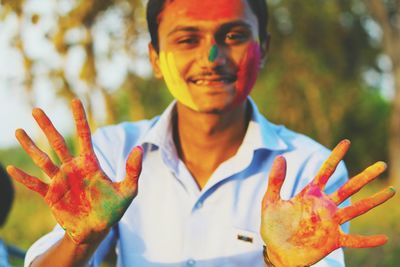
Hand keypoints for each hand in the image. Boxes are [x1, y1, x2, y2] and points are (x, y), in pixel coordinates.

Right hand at [7, 99, 142, 243]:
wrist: (96, 229)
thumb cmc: (113, 209)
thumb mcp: (127, 190)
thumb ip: (133, 170)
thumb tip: (140, 148)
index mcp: (90, 163)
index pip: (84, 135)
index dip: (79, 118)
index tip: (75, 100)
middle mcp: (72, 168)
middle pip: (58, 142)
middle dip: (47, 126)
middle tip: (36, 109)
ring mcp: (60, 181)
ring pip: (42, 160)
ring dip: (30, 146)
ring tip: (18, 131)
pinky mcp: (51, 196)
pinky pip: (35, 184)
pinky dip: (23, 177)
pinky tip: (10, 168)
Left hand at [260, 140, 395, 266]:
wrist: (276, 251)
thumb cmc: (273, 225)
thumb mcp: (270, 200)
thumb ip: (275, 180)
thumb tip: (280, 157)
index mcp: (310, 194)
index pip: (326, 171)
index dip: (335, 156)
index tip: (346, 142)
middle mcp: (324, 206)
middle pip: (349, 188)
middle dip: (365, 176)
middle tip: (381, 165)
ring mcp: (330, 223)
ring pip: (357, 209)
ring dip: (373, 201)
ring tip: (390, 190)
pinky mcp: (333, 240)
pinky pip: (354, 240)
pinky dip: (368, 240)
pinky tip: (383, 238)